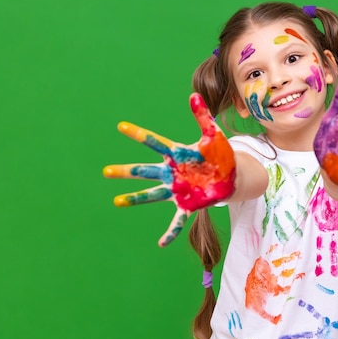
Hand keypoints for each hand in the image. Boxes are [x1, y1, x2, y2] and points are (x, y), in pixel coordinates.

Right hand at [103, 93, 235, 245]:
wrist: (231, 176)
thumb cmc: (219, 154)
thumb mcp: (212, 135)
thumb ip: (202, 116)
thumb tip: (193, 94)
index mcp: (177, 154)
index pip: (155, 143)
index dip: (139, 134)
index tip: (121, 126)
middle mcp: (172, 172)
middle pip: (146, 171)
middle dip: (127, 171)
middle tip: (106, 171)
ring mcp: (178, 190)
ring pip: (153, 194)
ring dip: (136, 198)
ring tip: (116, 202)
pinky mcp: (188, 204)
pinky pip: (178, 220)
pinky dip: (170, 232)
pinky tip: (161, 244)